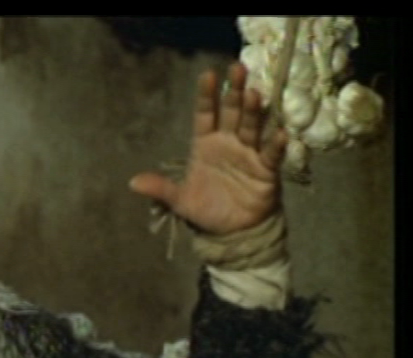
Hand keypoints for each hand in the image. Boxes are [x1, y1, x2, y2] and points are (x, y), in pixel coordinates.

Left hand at [129, 62, 288, 235]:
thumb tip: (132, 183)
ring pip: (251, 127)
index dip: (206, 95)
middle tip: (237, 69)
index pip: (204, 114)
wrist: (232, 232)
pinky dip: (275, 145)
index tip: (208, 74)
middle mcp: (228, 143)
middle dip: (234, 92)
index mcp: (205, 144)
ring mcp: (248, 154)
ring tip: (255, 94)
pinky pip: (271, 155)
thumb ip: (160, 189)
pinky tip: (280, 132)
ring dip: (253, 112)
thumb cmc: (206, 209)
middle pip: (231, 112)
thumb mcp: (179, 201)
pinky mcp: (266, 170)